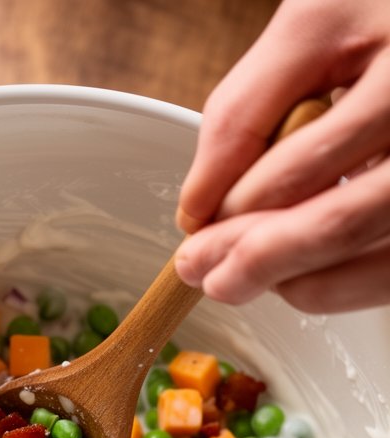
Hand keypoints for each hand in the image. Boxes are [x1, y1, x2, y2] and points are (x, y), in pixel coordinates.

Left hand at [174, 0, 389, 312]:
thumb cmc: (379, 16)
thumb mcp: (314, 27)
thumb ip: (247, 109)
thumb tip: (198, 209)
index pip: (303, 164)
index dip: (235, 205)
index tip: (194, 224)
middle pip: (336, 226)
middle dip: (254, 259)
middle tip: (204, 274)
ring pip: (365, 264)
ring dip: (292, 282)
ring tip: (240, 277)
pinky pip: (385, 275)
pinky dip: (333, 284)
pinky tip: (294, 272)